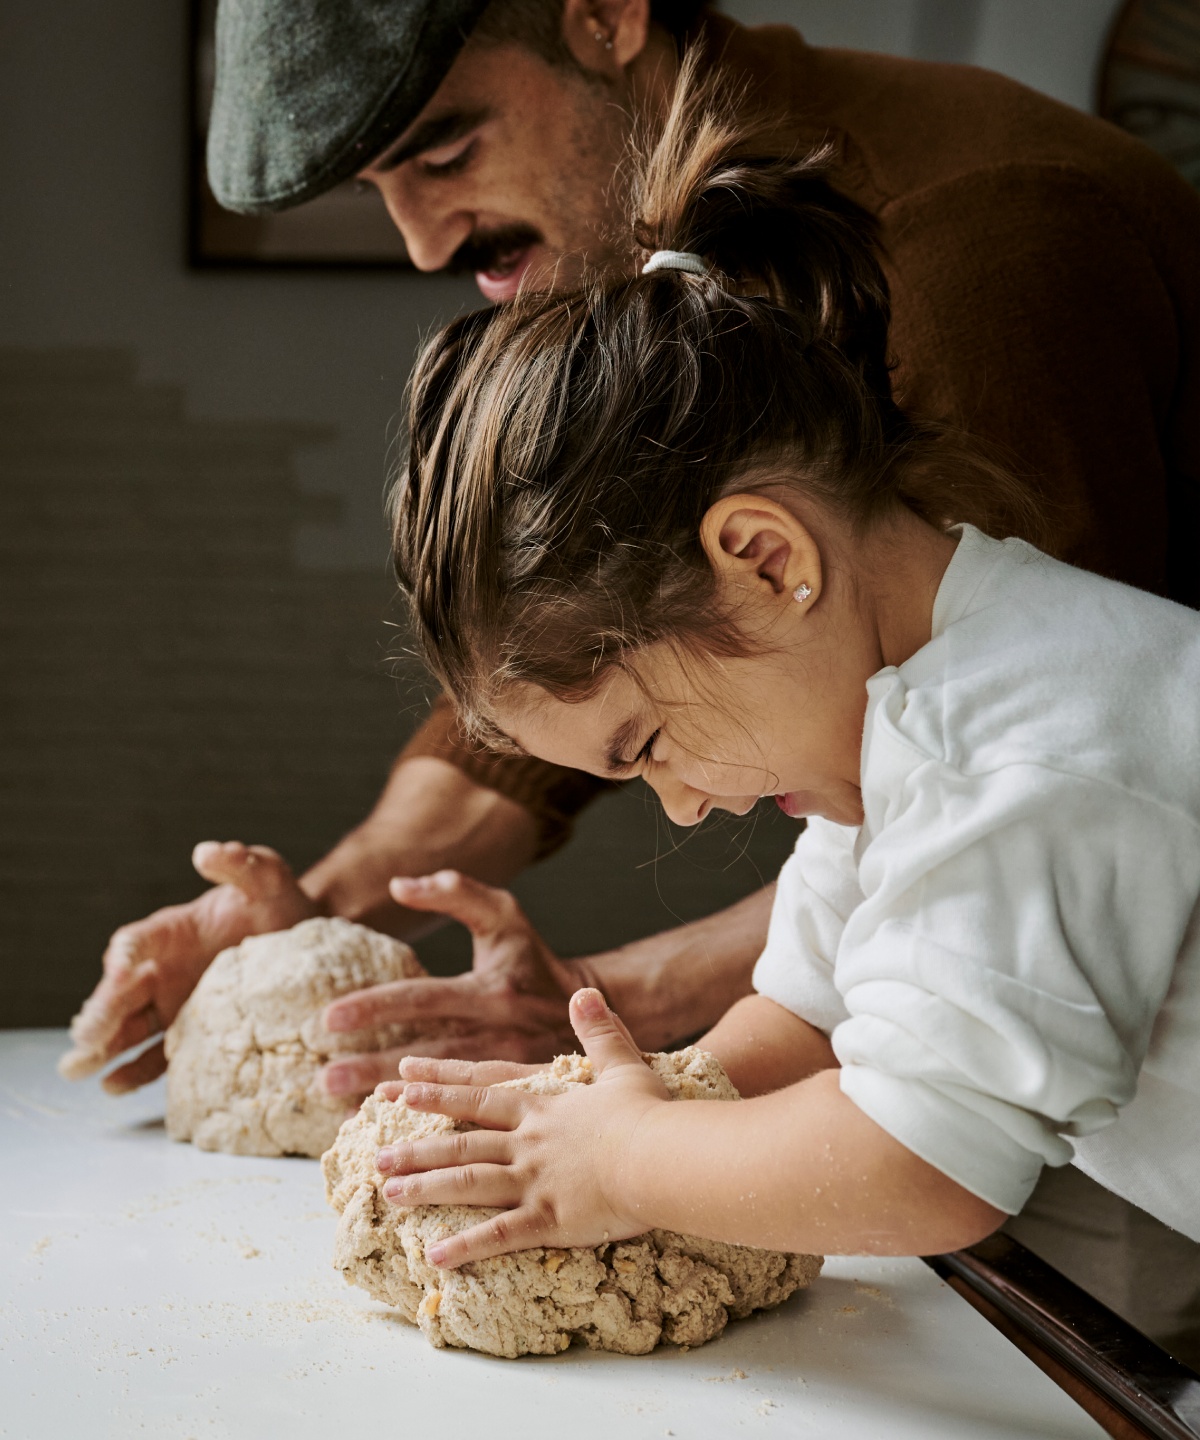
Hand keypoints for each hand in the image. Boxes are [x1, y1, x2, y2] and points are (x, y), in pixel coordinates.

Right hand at [59, 842, 317, 1091]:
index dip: (124, 956)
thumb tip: (208, 851)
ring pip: (128, 1027)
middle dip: (100, 1013)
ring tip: (77, 1069)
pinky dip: (135, 1070)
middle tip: (85, 1038)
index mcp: (172, 932)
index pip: (135, 942)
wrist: (305, 944)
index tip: (119, 970)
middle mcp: (163, 969)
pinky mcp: (190, 1034)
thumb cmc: (280, 904)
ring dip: (102, 1047)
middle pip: (120, 991)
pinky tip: (113, 1086)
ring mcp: (174, 1005)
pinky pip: (156, 1054)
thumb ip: (242, 864)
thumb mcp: (268, 879)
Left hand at [319, 871, 586, 1100]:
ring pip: (446, 1091)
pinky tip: (397, 1137)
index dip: (377, 1007)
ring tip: (347, 1112)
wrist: (599, 1005)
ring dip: (396, 1102)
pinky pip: (469, 1114)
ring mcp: (511, 1069)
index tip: (330, 1018)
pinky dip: (433, 1125)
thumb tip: (398, 885)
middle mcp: (501, 1031)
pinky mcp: (518, 1096)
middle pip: (428, 1052)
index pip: (424, 998)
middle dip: (374, 1066)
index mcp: (493, 990)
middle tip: (325, 1077)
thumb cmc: (534, 959)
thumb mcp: (503, 916)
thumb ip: (454, 893)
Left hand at [374, 988, 669, 1267]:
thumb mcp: (623, 1063)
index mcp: (542, 1107)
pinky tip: (436, 1256)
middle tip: (377, 1155)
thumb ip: (601, 1029)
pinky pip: (500, 1234)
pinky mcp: (550, 1218)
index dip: (439, 1091)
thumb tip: (583, 992)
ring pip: (469, 1182)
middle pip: (463, 1141)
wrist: (662, 1154)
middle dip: (417, 1148)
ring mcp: (535, 1181)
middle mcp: (529, 1142)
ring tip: (389, 1195)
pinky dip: (467, 1246)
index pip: (480, 1094)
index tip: (401, 1087)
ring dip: (427, 1188)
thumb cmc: (649, 1112)